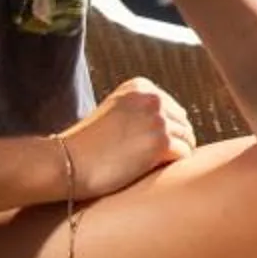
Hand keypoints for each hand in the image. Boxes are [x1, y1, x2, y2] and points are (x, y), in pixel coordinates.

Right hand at [56, 77, 193, 197]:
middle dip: (173, 141)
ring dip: (174, 155)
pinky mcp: (162, 142)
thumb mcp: (115, 112)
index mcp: (141, 86)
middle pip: (183, 122)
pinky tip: (155, 171)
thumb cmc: (88, 144)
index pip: (172, 108)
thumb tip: (178, 126)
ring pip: (187, 139)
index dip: (165, 130)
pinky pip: (184, 154)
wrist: (68, 161)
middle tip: (153, 160)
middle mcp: (152, 98)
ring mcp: (158, 119)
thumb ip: (140, 111)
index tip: (146, 145)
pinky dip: (173, 165)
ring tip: (152, 167)